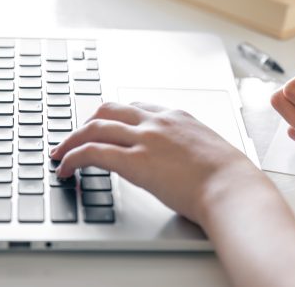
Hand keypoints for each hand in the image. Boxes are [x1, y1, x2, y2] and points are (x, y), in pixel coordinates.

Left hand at [49, 102, 263, 224]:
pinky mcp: (134, 161)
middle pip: (110, 109)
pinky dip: (73, 158)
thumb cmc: (229, 177)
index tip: (106, 127)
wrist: (233, 188)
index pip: (137, 107)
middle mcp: (158, 121)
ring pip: (94, 127)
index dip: (115, 117)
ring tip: (61, 154)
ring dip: (72, 139)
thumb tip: (183, 166)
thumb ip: (189, 151)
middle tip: (76, 138)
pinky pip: (92, 152)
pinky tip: (66, 169)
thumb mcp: (209, 152)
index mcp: (178, 117)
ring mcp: (145, 139)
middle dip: (88, 122)